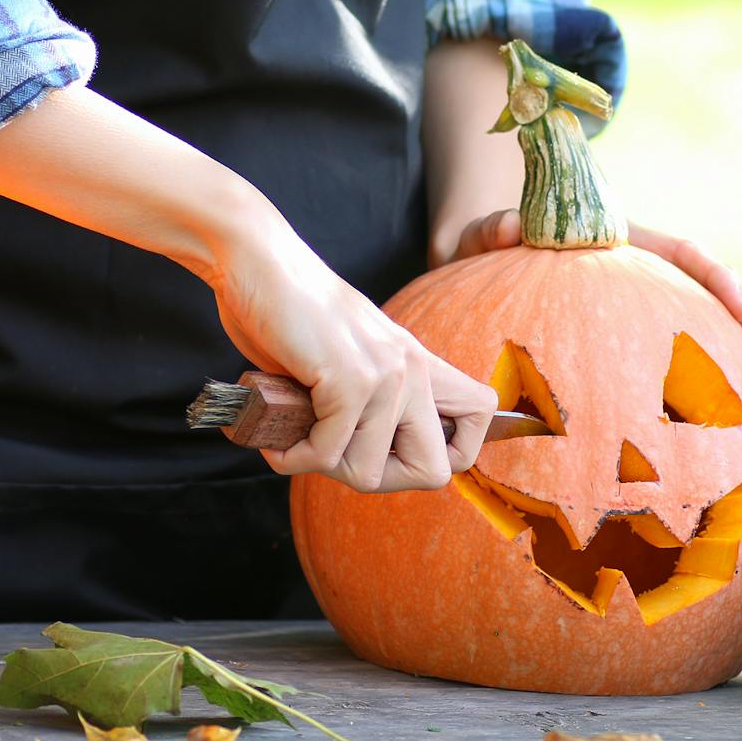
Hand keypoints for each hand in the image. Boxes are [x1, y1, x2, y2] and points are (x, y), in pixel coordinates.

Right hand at [211, 226, 498, 492]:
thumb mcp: (353, 358)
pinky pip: (327, 453)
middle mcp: (414, 369)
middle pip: (433, 472)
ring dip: (322, 465)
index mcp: (421, 363)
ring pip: (369, 471)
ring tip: (294, 436)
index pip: (482, 416)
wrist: (259, 262)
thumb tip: (371, 463)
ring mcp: (386, 375)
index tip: (390, 449)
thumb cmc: (292, 314)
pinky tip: (277, 440)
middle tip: (335, 456)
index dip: (443, 452)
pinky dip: (293, 457)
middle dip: (378, 478)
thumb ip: (374, 400)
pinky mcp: (349, 380)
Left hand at [444, 210, 741, 406]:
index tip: (738, 308)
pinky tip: (719, 439)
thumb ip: (494, 228)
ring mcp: (640, 313)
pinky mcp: (628, 345)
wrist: (482, 257)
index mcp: (623, 245)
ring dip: (738, 378)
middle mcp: (644, 279)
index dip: (717, 281)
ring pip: (704, 340)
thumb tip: (507, 228)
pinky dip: (697, 400)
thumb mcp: (486, 232)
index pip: (684, 256)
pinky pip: (671, 371)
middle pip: (711, 304)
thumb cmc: (487, 243)